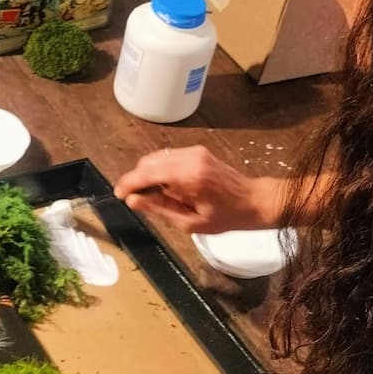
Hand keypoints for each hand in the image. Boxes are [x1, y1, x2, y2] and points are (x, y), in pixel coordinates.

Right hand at [114, 146, 278, 232]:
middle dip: (137, 179)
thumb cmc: (226, 217)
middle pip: (149, 162)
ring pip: (157, 158)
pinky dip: (161, 171)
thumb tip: (134, 201)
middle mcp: (190, 157)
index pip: (148, 173)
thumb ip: (160, 209)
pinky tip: (168, 188)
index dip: (129, 183)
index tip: (118, 194)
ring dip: (149, 175)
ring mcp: (194, 151)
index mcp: (188, 176)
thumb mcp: (190, 222)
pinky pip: (169, 158)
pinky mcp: (197, 151)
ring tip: (154, 196)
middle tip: (136, 199)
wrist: (254, 201)